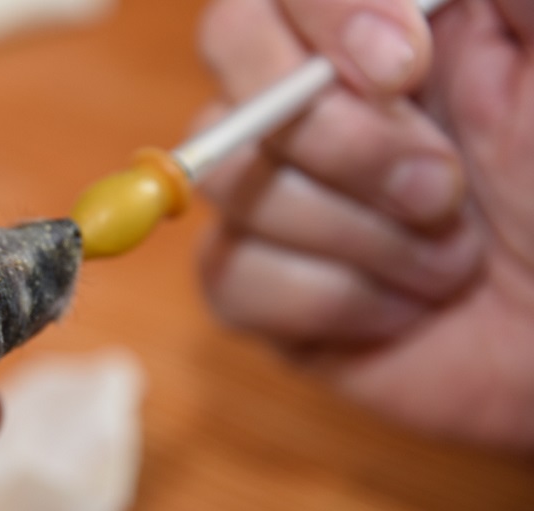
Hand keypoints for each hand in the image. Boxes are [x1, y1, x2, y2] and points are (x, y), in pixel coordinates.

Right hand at [196, 0, 533, 449]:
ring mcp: (274, 201)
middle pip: (229, 82)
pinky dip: (330, 302)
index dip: (319, 21)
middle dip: (341, 145)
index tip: (405, 72)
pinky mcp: (259, 289)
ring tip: (451, 263)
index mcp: (372, 36)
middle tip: (441, 189)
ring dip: (363, 237)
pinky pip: (230, 278)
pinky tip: (400, 310)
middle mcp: (308, 109)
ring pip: (233, 185)